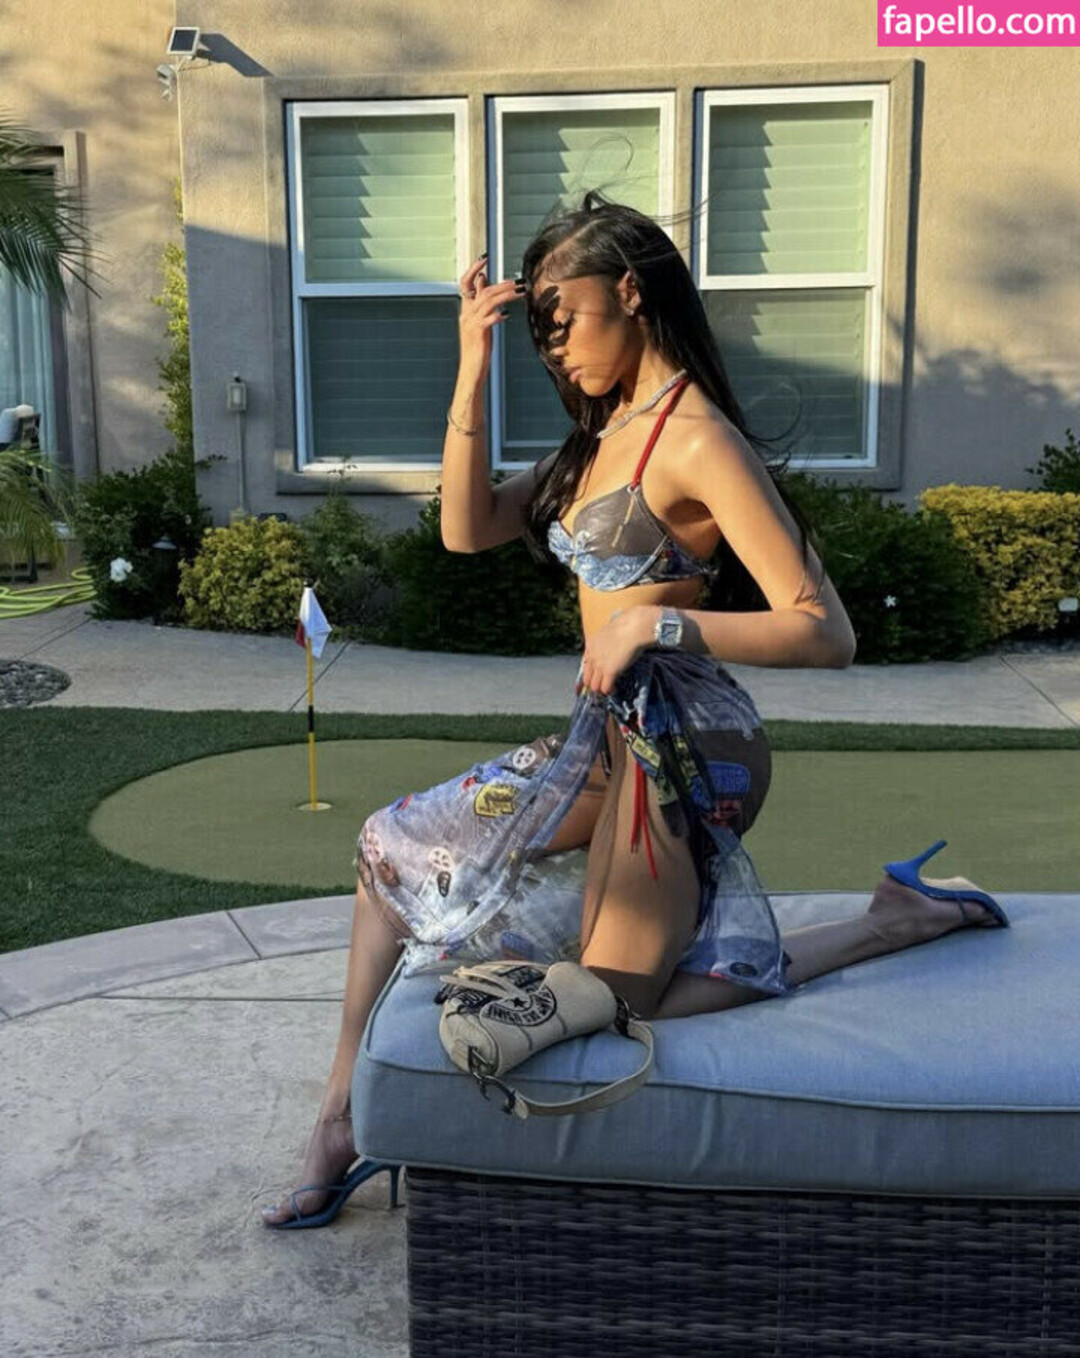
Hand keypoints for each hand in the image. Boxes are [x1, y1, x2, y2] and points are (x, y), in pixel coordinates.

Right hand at [457, 253, 523, 380]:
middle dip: (502, 284)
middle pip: (483, 291)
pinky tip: (507, 314)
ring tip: (521, 292)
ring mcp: (470, 324)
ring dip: (506, 295)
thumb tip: (482, 280)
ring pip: (487, 302)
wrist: (471, 371)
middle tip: (520, 281)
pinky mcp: (477, 335)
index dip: (472, 268)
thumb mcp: (479, 321)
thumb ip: (480, 302)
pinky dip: (497, 315)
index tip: (484, 257)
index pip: (465, 283)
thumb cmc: (478, 348)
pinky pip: (487, 320)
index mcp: (466, 310)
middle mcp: (466, 314)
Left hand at [575, 606, 655, 697]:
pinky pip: (605, 688)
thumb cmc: (627, 625)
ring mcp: (600, 665)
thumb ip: (607, 640)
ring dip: (600, 689)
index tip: (594, 677)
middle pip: (586, 678)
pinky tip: (614, 689)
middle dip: (593, 683)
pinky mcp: (610, 672)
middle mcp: (593, 657)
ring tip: (608, 689)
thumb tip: (613, 644)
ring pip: (594, 686)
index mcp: (591, 645)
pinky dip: (609, 691)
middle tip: (602, 685)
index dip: (589, 672)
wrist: (633, 628)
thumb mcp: (610, 631)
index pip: (584, 664)